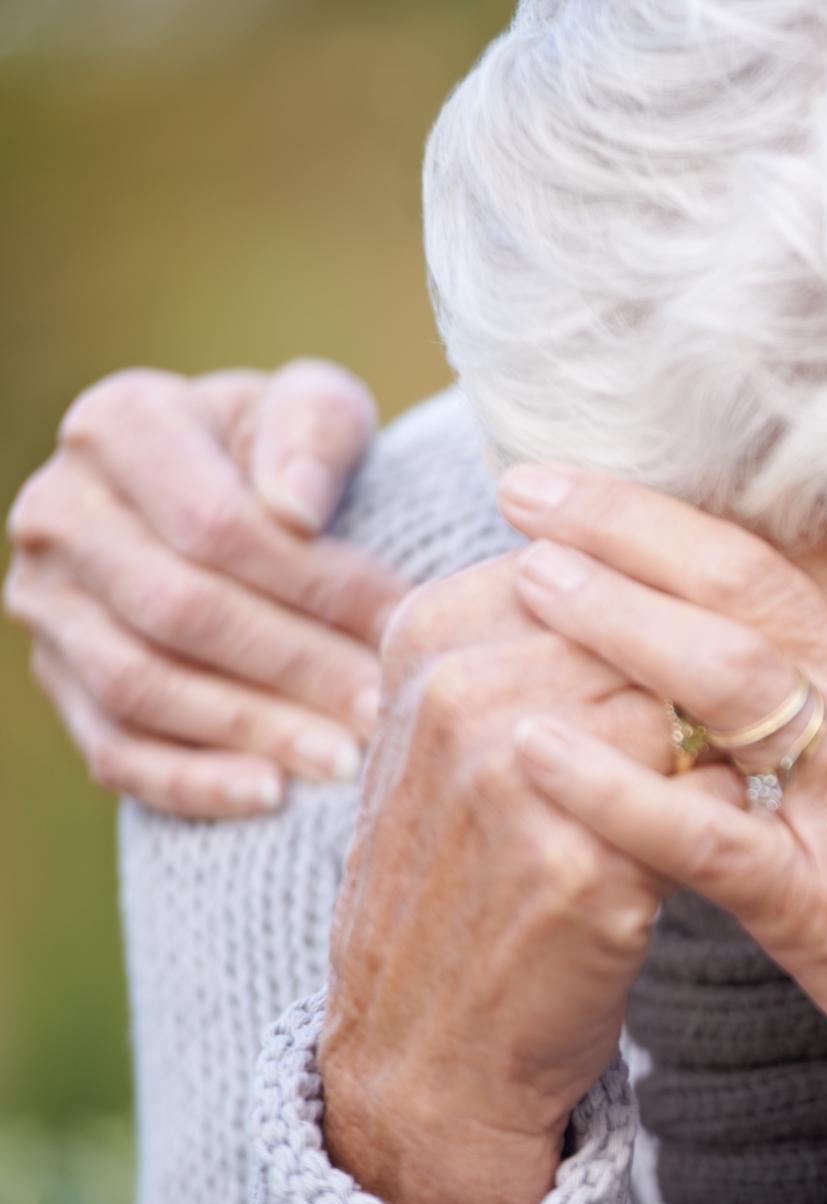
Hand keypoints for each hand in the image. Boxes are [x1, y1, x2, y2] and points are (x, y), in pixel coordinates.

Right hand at [4, 360, 407, 815]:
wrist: (231, 496)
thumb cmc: (290, 452)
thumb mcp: (314, 408)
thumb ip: (314, 430)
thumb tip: (295, 507)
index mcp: (117, 427)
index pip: (216, 527)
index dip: (317, 585)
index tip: (402, 626)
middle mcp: (59, 512)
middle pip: (179, 610)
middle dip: (293, 667)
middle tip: (382, 709)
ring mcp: (45, 603)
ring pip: (141, 685)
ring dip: (250, 730)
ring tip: (345, 759)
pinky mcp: (56, 679)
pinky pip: (112, 748)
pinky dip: (190, 781)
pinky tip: (270, 795)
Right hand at [319, 554, 717, 1203]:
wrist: (429, 1041)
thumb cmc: (477, 869)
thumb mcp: (472, 730)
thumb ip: (547, 634)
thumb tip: (684, 549)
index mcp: (433, 632)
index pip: (608, 556)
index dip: (688, 595)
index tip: (733, 633)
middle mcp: (461, 686)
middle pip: (660, 616)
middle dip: (729, 659)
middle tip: (776, 699)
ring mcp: (514, 771)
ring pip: (695, 698)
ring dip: (747, 729)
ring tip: (762, 767)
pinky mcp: (576, 862)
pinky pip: (711, 798)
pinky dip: (744, 810)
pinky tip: (749, 834)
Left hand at [492, 466, 826, 1182]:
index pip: (821, 559)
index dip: (716, 511)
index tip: (636, 485)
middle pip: (754, 582)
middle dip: (633, 524)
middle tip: (536, 486)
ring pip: (721, 676)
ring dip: (611, 617)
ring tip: (524, 579)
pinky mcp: (826, 905)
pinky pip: (697, 831)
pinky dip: (607, 788)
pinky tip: (529, 755)